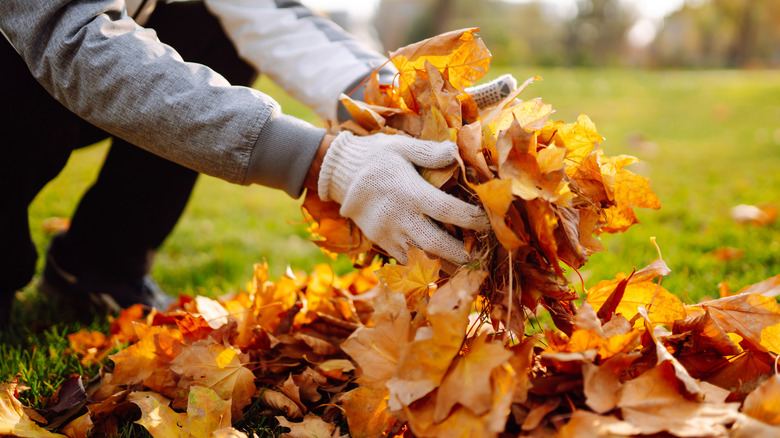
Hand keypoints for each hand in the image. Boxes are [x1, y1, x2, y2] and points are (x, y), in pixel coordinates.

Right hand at [317, 131, 489, 264]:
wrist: (338, 173)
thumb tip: (456, 152)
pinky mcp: (381, 241)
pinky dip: (424, 266)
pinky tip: (440, 265)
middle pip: (436, 244)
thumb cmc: (375, 156)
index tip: (489, 222)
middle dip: (462, 254)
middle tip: (482, 257)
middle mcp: (399, 217)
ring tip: (466, 266)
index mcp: (409, 192)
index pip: (447, 210)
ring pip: (421, 258)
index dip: (472, 219)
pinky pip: (405, 260)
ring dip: (445, 264)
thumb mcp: (401, 146)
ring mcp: (388, 233)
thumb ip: (429, 152)